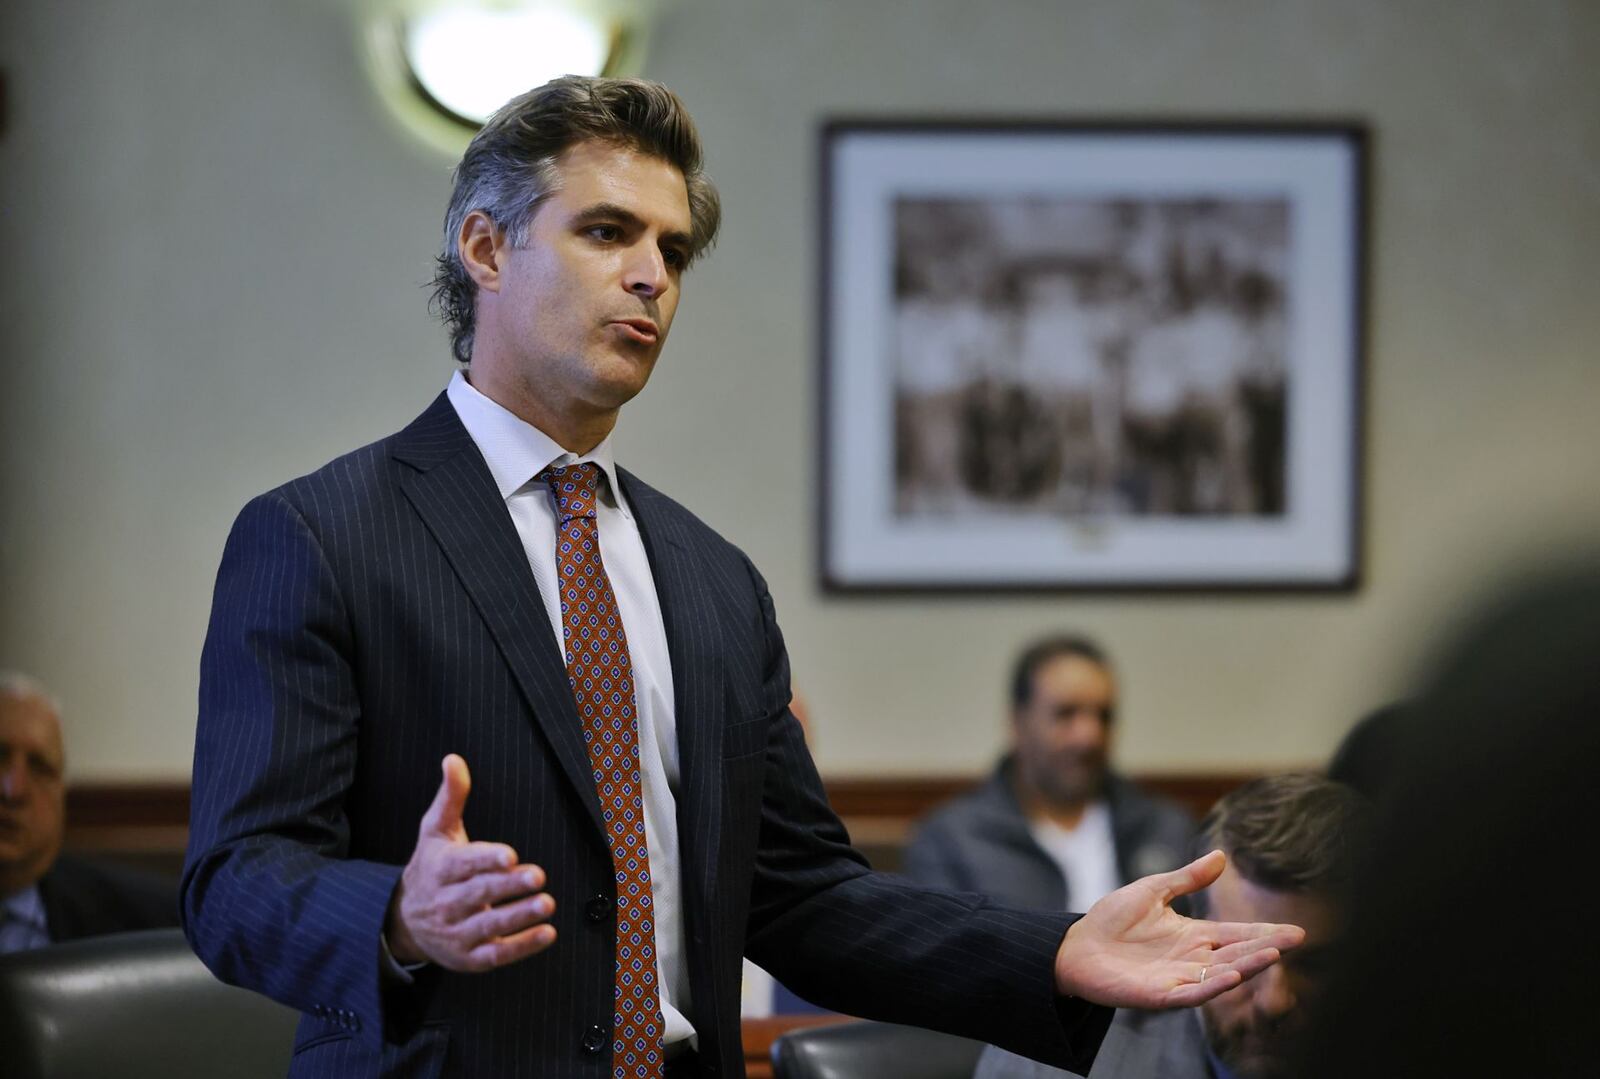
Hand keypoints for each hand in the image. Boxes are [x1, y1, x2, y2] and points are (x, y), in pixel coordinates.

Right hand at [386, 754, 557, 971]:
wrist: (404, 921)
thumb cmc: (431, 866)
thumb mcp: (436, 830)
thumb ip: (451, 797)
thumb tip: (454, 759)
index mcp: (439, 868)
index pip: (463, 864)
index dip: (486, 859)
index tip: (510, 855)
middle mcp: (445, 903)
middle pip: (478, 894)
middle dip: (508, 886)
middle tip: (539, 875)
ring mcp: (455, 933)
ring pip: (488, 926)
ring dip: (519, 916)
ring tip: (547, 903)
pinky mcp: (468, 958)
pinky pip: (496, 955)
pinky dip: (521, 946)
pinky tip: (547, 933)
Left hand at [1054, 850, 1303, 1007]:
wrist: (1075, 946)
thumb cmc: (1111, 919)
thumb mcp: (1153, 891)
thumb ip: (1186, 878)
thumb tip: (1221, 857)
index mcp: (1193, 935)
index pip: (1237, 934)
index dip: (1264, 932)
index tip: (1295, 930)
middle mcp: (1192, 959)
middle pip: (1237, 954)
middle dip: (1266, 948)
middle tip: (1295, 940)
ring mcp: (1178, 978)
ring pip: (1222, 975)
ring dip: (1248, 966)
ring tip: (1273, 955)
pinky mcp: (1160, 994)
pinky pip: (1193, 994)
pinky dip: (1214, 987)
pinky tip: (1232, 976)